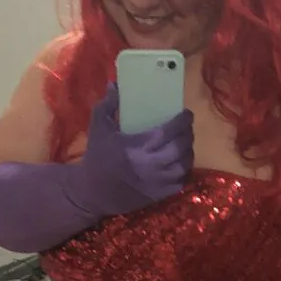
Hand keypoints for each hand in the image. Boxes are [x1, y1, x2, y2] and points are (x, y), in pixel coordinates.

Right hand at [73, 82, 193, 219]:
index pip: (169, 132)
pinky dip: (184, 170)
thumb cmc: (97, 157)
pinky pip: (181, 182)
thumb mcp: (98, 127)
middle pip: (181, 148)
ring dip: (188, 152)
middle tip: (187, 127)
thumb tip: (116, 84)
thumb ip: (108, 104)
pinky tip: (180, 162)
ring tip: (185, 143)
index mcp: (137, 146)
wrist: (92, 192)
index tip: (187, 113)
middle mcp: (150, 165)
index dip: (183, 121)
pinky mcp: (158, 195)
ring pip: (184, 165)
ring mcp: (156, 183)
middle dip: (188, 135)